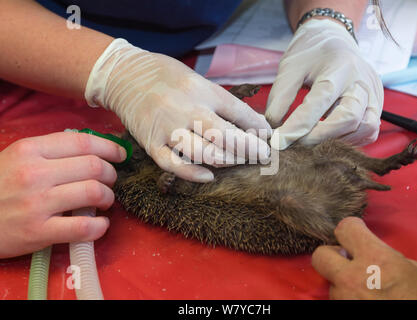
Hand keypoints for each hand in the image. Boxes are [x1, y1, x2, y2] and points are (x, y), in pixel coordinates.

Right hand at [0, 132, 125, 257]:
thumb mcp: (17, 157)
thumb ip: (51, 152)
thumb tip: (94, 150)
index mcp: (30, 150)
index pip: (82, 142)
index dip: (109, 148)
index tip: (120, 155)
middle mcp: (34, 174)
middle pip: (94, 167)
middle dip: (111, 174)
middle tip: (110, 180)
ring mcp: (37, 204)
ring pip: (94, 193)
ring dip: (108, 198)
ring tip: (105, 201)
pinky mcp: (38, 232)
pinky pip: (84, 227)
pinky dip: (100, 226)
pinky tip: (100, 225)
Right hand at [85, 39, 271, 182]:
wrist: (123, 75)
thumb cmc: (166, 76)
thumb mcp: (198, 79)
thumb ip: (222, 101)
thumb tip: (253, 122)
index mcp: (200, 89)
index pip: (237, 111)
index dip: (257, 128)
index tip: (268, 139)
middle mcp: (185, 109)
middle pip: (223, 135)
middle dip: (248, 148)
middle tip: (261, 156)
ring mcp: (167, 128)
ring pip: (202, 152)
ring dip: (227, 160)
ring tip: (239, 161)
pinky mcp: (151, 143)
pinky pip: (173, 164)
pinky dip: (192, 173)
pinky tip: (209, 176)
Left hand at [266, 19, 382, 148]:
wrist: (335, 39)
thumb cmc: (310, 54)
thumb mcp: (289, 67)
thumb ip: (280, 96)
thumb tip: (272, 127)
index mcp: (339, 67)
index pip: (320, 101)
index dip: (299, 125)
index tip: (279, 141)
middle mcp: (362, 81)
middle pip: (349, 118)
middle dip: (319, 137)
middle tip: (294, 143)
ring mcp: (374, 94)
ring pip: (364, 128)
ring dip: (336, 140)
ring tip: (310, 138)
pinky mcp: (378, 106)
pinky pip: (369, 131)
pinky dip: (349, 140)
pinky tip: (329, 136)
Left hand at [312, 217, 416, 299]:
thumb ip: (396, 259)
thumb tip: (383, 258)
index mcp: (375, 260)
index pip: (345, 229)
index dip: (351, 228)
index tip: (356, 231)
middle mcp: (352, 278)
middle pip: (320, 255)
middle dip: (333, 255)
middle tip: (349, 260)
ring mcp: (345, 300)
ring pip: (330, 284)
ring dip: (342, 283)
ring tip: (363, 288)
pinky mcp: (343, 312)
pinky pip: (338, 301)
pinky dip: (347, 299)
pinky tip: (364, 299)